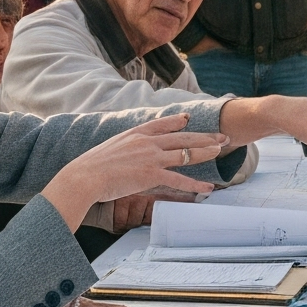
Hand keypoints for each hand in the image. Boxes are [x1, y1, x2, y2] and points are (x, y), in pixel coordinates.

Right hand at [43, 116, 230, 229]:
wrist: (84, 176)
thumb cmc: (91, 167)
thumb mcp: (109, 148)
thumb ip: (122, 147)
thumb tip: (123, 153)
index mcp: (135, 133)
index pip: (161, 123)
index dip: (177, 121)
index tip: (188, 119)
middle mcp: (146, 142)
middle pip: (182, 137)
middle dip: (204, 136)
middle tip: (221, 135)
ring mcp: (151, 157)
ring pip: (185, 153)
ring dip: (206, 151)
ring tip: (221, 150)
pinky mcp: (151, 174)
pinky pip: (179, 179)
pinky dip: (195, 184)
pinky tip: (207, 187)